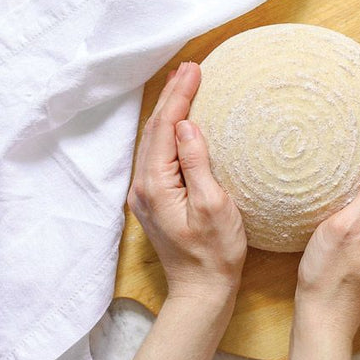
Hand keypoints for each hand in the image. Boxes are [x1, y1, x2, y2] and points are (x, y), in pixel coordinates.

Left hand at [127, 61, 247, 304]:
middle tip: (190, 68)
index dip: (180, 96)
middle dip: (172, 96)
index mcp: (156, 185)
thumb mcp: (214, 206)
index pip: (166, 127)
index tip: (195, 70)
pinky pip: (158, 154)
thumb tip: (187, 125)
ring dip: (169, 111)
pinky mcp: (155, 200)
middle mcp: (144, 186)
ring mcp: (147, 194)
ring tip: (185, 84)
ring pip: (154, 140)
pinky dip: (168, 131)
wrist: (201, 291)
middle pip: (155, 129)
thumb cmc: (215, 253)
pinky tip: (180, 122)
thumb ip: (196, 163)